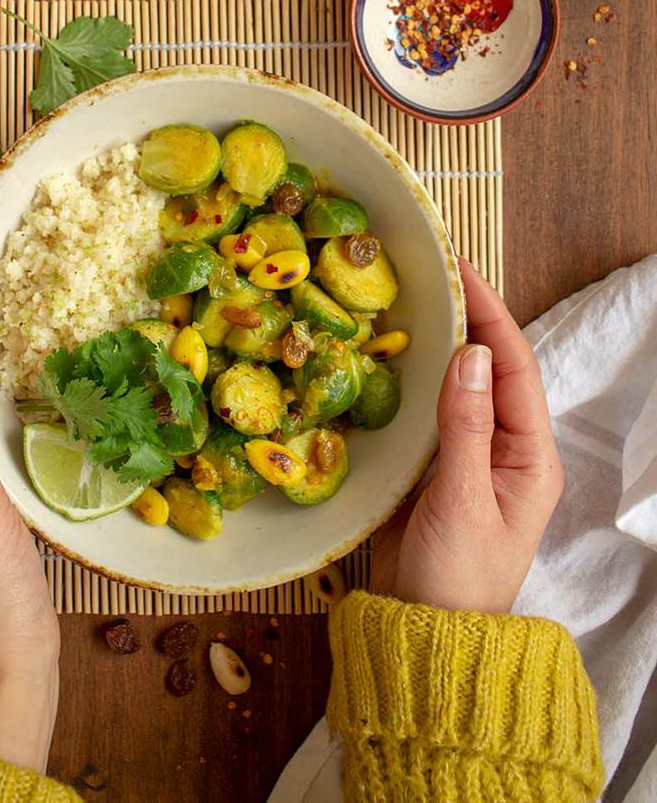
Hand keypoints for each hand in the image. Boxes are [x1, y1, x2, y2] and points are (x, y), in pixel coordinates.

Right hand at [370, 260, 563, 613]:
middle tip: (426, 276)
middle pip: (485, 368)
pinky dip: (405, 381)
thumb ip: (466, 426)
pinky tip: (380, 358)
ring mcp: (464, 456)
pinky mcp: (429, 468)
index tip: (462, 272)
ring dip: (431, 346)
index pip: (514, 367)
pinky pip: (421, 411)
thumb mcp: (464, 500)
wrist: (424, 636)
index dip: (490, 315)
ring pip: (452, 385)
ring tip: (402, 303)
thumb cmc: (458, 579)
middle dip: (463, 321)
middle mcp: (502, 448)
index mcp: (528, 455)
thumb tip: (470, 353)